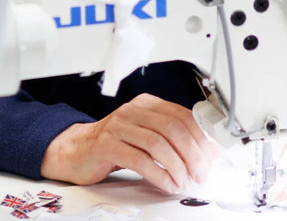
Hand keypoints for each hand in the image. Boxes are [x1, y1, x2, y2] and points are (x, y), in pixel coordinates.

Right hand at [40, 93, 218, 192]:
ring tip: (183, 181)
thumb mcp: (144, 133)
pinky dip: (158, 174)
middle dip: (192, 155)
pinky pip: (139, 160)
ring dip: (176, 167)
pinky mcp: (107, 145)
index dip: (200, 138)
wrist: (76, 150)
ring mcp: (118, 126)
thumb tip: (205, 151)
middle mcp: (133, 111)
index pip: (182, 115)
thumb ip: (170, 138)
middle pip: (173, 129)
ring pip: (158, 144)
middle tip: (199, 173)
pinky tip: (166, 183)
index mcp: (146, 104)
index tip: (210, 157)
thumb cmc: (115, 144)